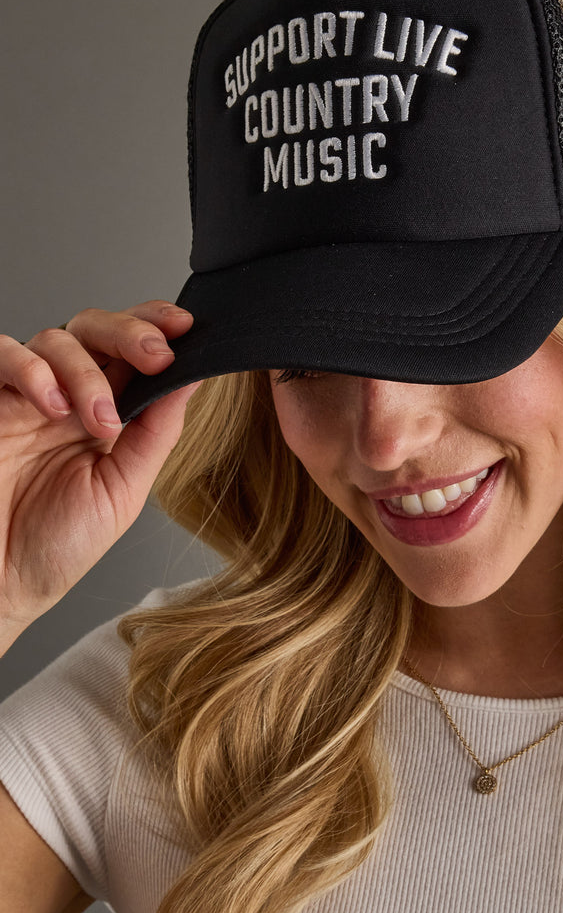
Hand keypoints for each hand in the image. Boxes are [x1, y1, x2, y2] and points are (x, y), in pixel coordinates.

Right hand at [0, 301, 201, 630]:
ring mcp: (26, 398)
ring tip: (97, 421)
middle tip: (156, 356)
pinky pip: (3, 355)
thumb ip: (155, 432)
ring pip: (57, 338)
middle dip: (131, 332)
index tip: (186, 327)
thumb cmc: (55, 548)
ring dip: (87, 372)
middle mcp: (67, 399)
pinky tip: (51, 405)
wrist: (2, 585)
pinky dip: (31, 369)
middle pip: (97, 329)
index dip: (156, 327)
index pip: (132, 353)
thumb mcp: (123, 490)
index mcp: (107, 416)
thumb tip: (193, 380)